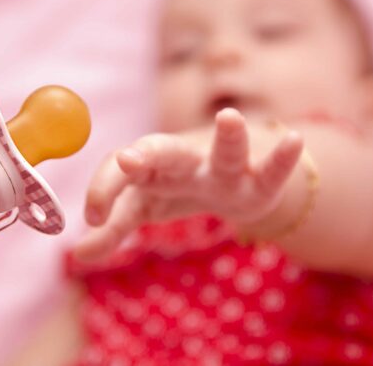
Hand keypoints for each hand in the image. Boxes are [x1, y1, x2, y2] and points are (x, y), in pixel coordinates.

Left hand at [73, 108, 303, 261]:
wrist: (230, 175)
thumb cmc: (178, 187)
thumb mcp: (143, 208)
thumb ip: (113, 229)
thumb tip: (78, 255)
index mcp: (152, 165)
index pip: (124, 171)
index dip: (106, 188)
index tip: (91, 215)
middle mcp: (186, 160)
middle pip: (165, 151)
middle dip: (147, 155)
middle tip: (129, 159)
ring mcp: (224, 169)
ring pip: (225, 152)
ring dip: (229, 136)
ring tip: (230, 117)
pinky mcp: (258, 183)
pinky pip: (271, 170)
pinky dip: (283, 157)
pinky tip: (294, 140)